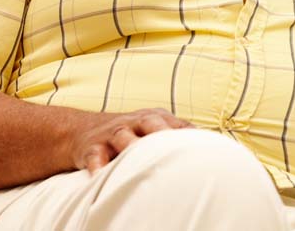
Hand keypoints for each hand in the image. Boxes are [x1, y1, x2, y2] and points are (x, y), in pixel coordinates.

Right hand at [68, 107, 193, 171]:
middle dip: (161, 133)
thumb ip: (178, 134)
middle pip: (150, 123)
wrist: (82, 130)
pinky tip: (101, 176)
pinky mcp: (92, 147)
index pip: (174, 124)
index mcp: (154, 118)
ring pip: (123, 136)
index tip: (202, 149)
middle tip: (174, 148)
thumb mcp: (153, 127)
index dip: (188, 135)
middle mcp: (135, 122)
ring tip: (137, 161)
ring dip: (130, 147)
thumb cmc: (129, 133)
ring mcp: (113, 133)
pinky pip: (95, 155)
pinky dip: (98, 166)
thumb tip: (213, 145)